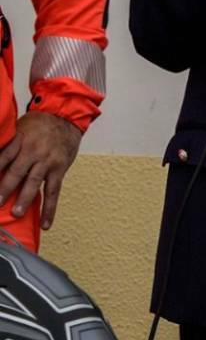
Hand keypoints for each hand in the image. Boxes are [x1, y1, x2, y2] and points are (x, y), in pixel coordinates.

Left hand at [0, 112, 82, 230]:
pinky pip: (53, 191)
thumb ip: (7, 145)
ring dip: (25, 199)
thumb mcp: (19, 127)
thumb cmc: (39, 123)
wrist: (65, 116)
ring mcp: (47, 160)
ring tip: (17, 214)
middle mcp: (33, 150)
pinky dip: (49, 208)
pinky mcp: (59, 169)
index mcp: (19, 139)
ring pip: (34, 182)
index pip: (2, 157)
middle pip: (16, 171)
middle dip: (5, 189)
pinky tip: (45, 223)